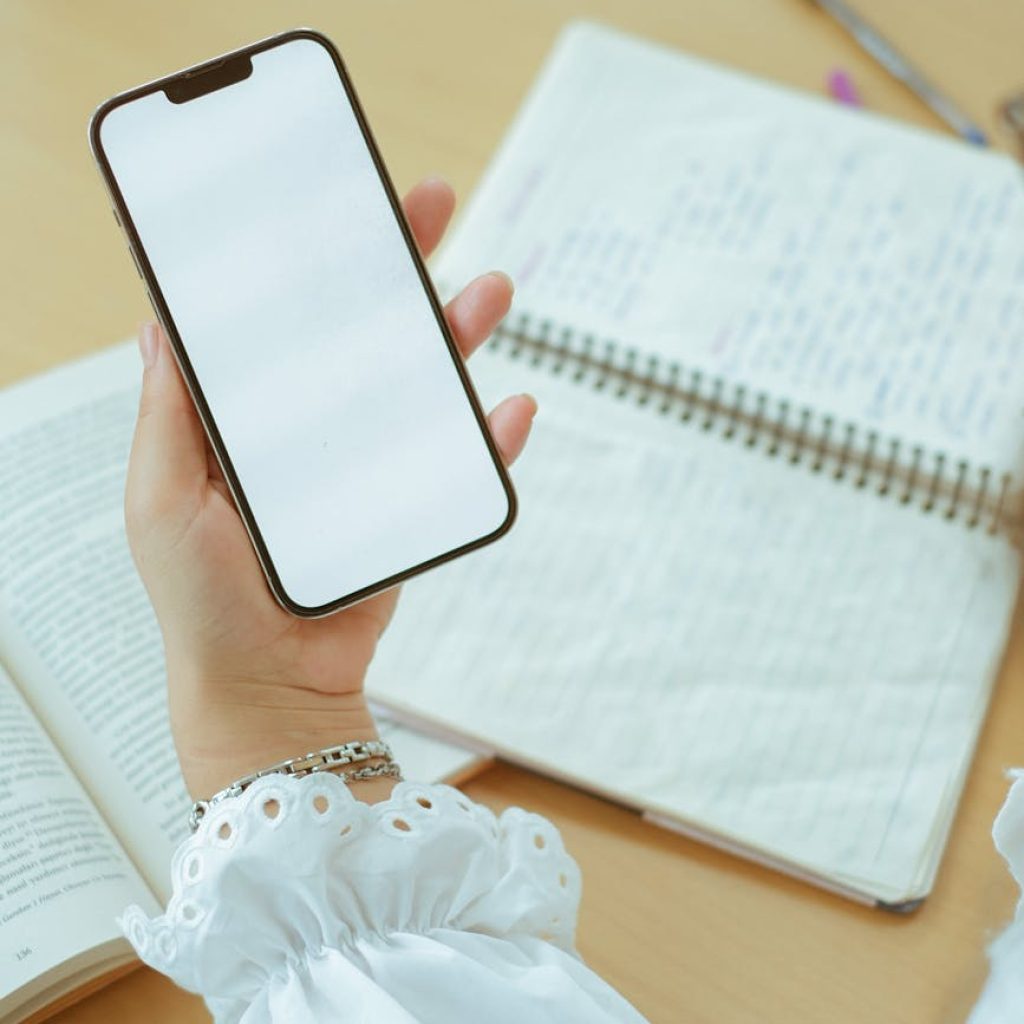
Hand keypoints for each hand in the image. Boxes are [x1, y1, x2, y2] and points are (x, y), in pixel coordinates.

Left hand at [126, 177, 535, 801]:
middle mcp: (312, 426)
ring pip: (420, 380)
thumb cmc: (203, 603)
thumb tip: (161, 322)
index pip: (282, 317)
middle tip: (427, 205)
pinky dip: (489, 437)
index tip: (327, 198)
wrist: (270, 688)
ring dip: (457, 331)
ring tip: (492, 291)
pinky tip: (509, 409)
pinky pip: (459, 460)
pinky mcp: (408, 502)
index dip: (304, 257)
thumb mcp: (164, 501)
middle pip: (360, 328)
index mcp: (250, 416)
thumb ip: (171, 414)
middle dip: (395, 263)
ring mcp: (366, 462)